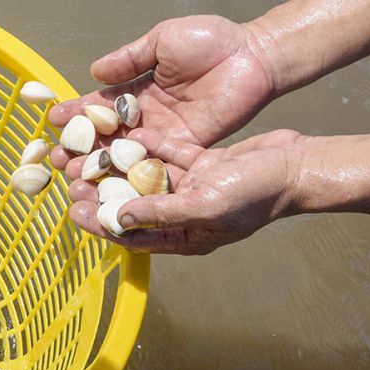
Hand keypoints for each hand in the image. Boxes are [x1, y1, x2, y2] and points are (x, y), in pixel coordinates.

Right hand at [48, 15, 277, 173]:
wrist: (254, 55)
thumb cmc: (211, 40)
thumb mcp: (162, 41)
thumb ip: (129, 58)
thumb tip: (94, 72)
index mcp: (137, 89)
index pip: (99, 105)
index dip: (77, 113)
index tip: (53, 120)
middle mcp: (146, 116)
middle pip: (106, 137)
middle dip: (81, 148)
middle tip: (58, 159)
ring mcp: (164, 134)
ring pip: (125, 154)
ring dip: (99, 166)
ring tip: (74, 176)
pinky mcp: (185, 147)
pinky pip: (154, 163)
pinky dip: (132, 173)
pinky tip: (110, 182)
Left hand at [66, 129, 304, 254]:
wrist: (297, 166)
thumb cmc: (256, 194)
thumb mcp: (204, 206)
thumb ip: (160, 212)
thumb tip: (119, 219)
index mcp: (184, 236)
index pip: (131, 235)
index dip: (101, 224)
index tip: (73, 210)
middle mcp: (184, 213)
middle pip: (132, 205)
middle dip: (103, 194)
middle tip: (73, 180)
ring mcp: (193, 187)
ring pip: (147, 177)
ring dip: (121, 167)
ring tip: (91, 155)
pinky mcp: (203, 163)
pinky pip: (170, 154)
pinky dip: (151, 145)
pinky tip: (129, 133)